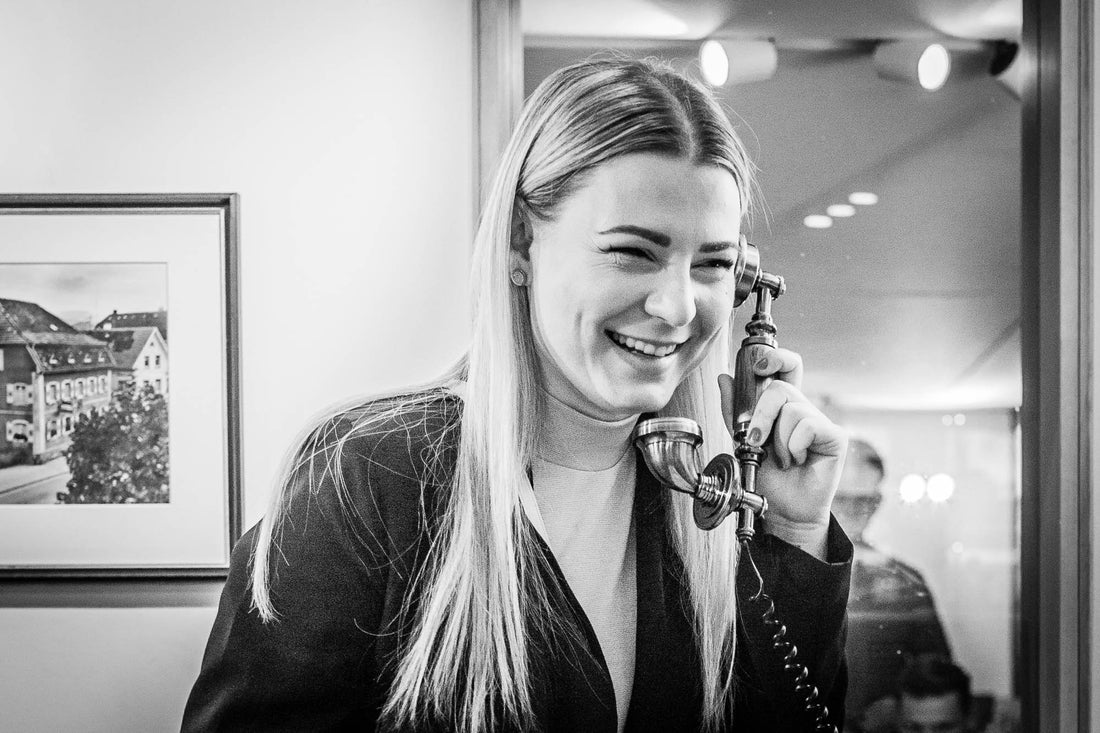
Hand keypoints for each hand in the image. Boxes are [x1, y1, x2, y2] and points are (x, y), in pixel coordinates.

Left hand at [718, 348, 846, 557]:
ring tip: (781, 458)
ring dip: (777, 439)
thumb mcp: (742, 441)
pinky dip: (793, 446)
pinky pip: (808, 426)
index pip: (787, 366)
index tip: (758, 367)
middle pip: (782, 386)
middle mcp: (803, 409)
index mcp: (783, 406)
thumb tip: (724, 378)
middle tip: (757, 440)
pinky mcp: (835, 436)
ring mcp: (820, 422)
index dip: (776, 357)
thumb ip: (734, 411)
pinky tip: (796, 461)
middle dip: (761, 414)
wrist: (781, 510)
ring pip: (792, 409)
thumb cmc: (766, 478)